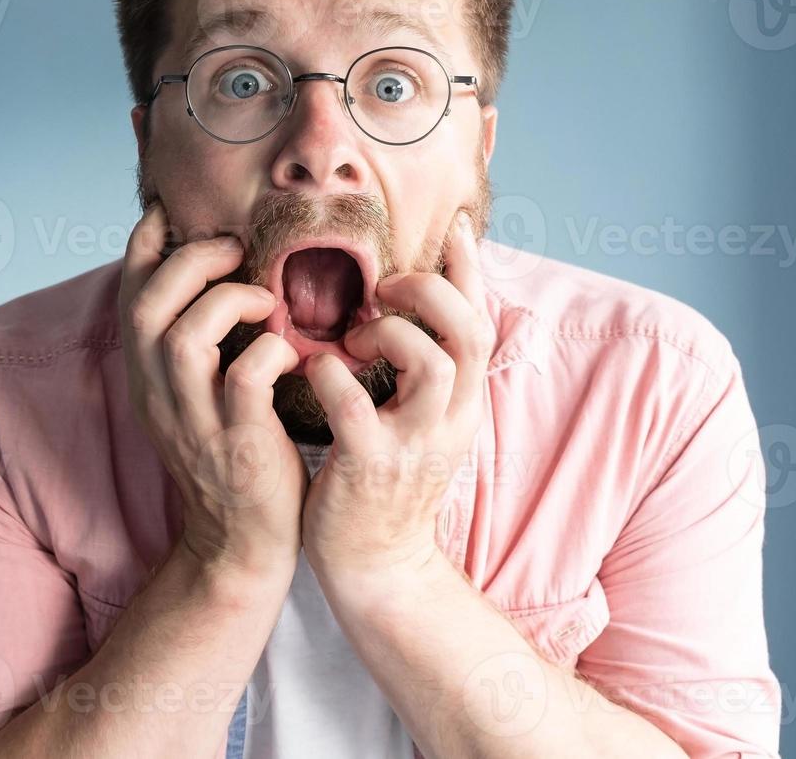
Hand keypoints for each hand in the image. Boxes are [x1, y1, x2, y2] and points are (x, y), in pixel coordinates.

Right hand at [118, 203, 306, 582]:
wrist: (242, 546)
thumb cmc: (235, 456)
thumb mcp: (197, 397)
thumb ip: (198, 342)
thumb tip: (215, 276)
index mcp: (147, 377)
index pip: (128, 294)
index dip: (144, 243)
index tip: (172, 209)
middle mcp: (160, 395)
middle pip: (148, 306)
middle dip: (190, 262)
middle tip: (234, 249)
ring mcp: (196, 422)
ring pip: (184, 338)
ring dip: (228, 302)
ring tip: (266, 300)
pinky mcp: (238, 445)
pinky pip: (243, 380)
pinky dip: (269, 351)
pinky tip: (291, 351)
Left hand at [300, 210, 493, 580]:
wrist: (378, 569)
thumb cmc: (385, 483)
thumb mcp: (422, 423)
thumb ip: (423, 369)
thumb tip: (409, 308)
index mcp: (463, 402)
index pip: (482, 321)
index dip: (471, 270)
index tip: (456, 226)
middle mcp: (450, 419)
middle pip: (470, 331)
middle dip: (432, 290)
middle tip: (387, 286)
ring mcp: (415, 444)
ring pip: (434, 362)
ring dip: (391, 333)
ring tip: (355, 338)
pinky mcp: (371, 467)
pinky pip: (356, 406)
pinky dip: (331, 376)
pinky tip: (313, 370)